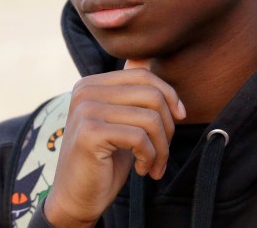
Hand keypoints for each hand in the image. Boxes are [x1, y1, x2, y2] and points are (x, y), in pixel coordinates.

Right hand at [43, 59, 186, 227]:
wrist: (76, 198)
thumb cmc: (104, 160)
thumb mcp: (120, 120)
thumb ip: (128, 90)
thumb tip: (141, 58)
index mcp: (91, 83)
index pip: (144, 76)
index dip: (170, 95)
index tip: (180, 117)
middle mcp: (85, 91)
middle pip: (152, 95)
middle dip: (168, 126)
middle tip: (163, 150)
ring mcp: (85, 110)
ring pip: (150, 118)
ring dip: (161, 148)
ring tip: (154, 164)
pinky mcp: (90, 133)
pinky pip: (140, 138)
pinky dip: (150, 157)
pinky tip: (142, 170)